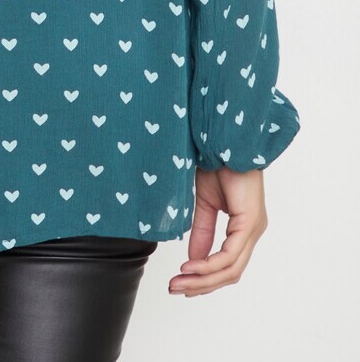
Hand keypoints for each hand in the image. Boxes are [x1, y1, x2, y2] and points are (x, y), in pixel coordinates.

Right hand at [168, 168, 268, 297]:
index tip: (181, 282)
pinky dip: (209, 264)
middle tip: (175, 288)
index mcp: (243, 228)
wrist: (225, 141)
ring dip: (203, 280)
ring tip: (179, 282)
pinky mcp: (250, 222)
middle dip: (201, 285)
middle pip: (230, 274)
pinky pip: (230, 255)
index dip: (205, 279)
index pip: (228, 265)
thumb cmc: (219, 164)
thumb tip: (192, 260)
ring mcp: (253, 229)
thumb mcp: (205, 204)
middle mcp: (252, 232)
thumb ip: (202, 232)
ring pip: (231, 270)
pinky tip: (191, 266)